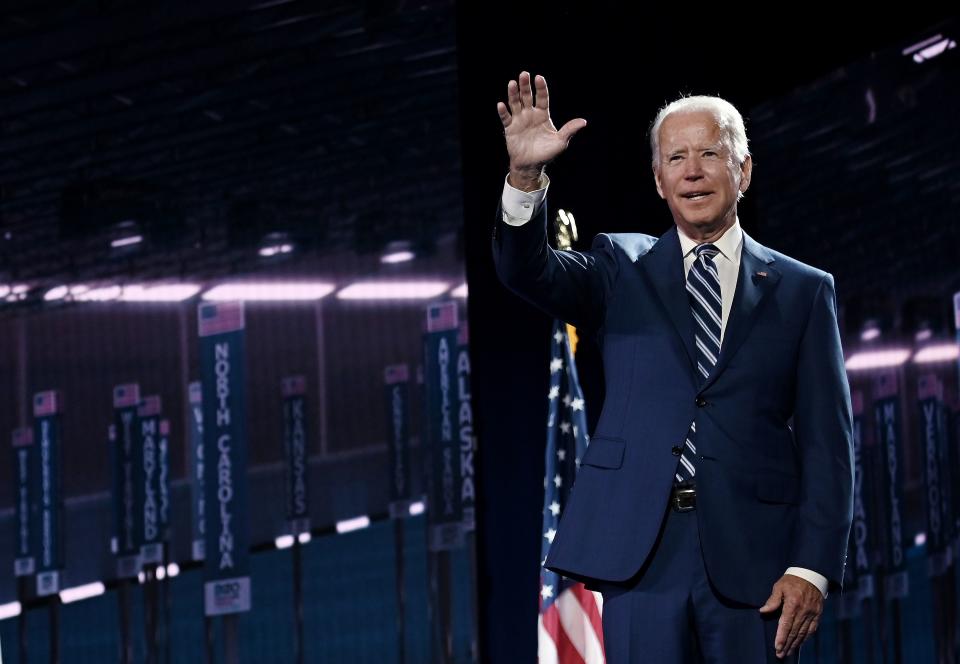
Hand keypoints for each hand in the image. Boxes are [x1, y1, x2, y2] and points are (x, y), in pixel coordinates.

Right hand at [496, 71, 586, 188]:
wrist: (531, 165)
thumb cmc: (546, 153)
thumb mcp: (560, 142)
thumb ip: (569, 130)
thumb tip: (583, 122)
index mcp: (543, 115)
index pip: (542, 98)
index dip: (541, 88)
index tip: (539, 78)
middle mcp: (530, 114)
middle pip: (527, 96)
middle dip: (525, 86)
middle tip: (524, 74)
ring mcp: (519, 120)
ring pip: (515, 103)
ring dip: (513, 94)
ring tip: (512, 84)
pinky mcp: (510, 128)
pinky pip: (505, 118)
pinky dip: (503, 112)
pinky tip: (501, 105)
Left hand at [758, 574, 822, 658]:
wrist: (812, 575)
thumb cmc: (792, 580)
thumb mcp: (779, 586)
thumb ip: (772, 600)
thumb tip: (763, 611)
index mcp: (793, 604)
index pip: (786, 625)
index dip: (781, 637)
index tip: (777, 647)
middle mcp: (803, 611)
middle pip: (794, 632)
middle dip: (787, 644)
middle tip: (780, 654)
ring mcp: (812, 614)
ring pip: (803, 633)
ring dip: (796, 644)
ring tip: (788, 652)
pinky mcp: (818, 614)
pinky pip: (812, 629)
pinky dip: (806, 638)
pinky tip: (800, 643)